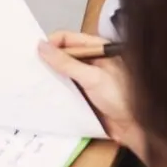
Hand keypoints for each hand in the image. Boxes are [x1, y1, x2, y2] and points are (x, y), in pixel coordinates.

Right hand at [38, 32, 144, 161]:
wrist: (137, 127)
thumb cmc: (121, 98)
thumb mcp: (92, 77)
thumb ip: (67, 62)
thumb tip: (42, 46)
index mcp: (97, 49)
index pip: (68, 38)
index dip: (51, 43)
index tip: (36, 53)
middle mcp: (91, 62)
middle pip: (63, 55)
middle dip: (47, 60)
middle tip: (29, 68)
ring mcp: (87, 80)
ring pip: (62, 74)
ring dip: (50, 77)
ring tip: (32, 81)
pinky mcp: (84, 96)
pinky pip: (65, 90)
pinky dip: (55, 92)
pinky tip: (43, 95)